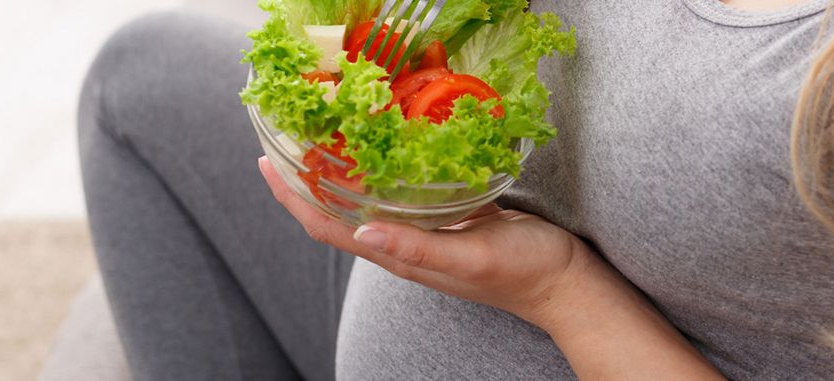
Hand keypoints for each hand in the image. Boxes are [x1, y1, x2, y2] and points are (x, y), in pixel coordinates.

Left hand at [258, 157, 607, 325]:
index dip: (293, 199)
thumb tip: (364, 233)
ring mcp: (429, 232)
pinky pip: (408, 191)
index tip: (268, 163)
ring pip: (371, 200)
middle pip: (339, 213)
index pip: (328, 228)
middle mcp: (406, 245)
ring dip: (344, 171)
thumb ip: (419, 249)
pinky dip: (389, 166)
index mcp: (402, 257)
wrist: (566, 282)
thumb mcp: (471, 258)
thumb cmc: (523, 272)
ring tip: (328, 134)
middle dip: (307, 180)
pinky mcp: (453, 218)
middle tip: (290, 136)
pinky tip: (391, 142)